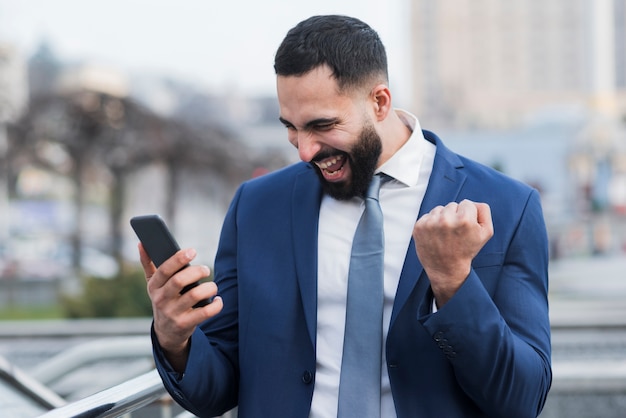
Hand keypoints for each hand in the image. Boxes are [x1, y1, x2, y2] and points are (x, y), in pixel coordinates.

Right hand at [139, 244, 222, 371]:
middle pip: (179, 281)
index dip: (178, 259)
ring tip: (213, 286)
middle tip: (206, 269)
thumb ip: (148, 264)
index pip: (164, 270)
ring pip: (194, 295)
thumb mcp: (153, 284)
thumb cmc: (163, 300)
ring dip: (208, 287)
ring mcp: (173, 313)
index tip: (192, 251)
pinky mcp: (185, 324)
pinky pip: (205, 313)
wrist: (166, 332)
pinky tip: (217, 300)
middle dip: (196, 271)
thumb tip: (141, 243)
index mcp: (154, 287)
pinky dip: (215, 305)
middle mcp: (161, 300)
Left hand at [413, 200, 492, 306]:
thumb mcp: (486, 232)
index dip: (468, 215)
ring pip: (439, 209)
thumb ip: (483, 211)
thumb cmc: (467, 250)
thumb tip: (472, 202)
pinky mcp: (419, 227)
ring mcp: (430, 223)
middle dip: (455, 216)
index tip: (465, 228)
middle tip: (455, 233)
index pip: (467, 203)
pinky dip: (432, 224)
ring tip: (445, 235)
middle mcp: (446, 220)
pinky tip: (436, 236)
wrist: (446, 269)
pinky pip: (428, 216)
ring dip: (443, 219)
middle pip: (452, 205)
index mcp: (464, 220)